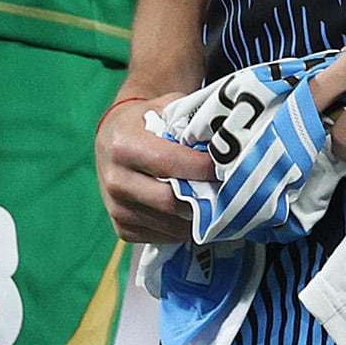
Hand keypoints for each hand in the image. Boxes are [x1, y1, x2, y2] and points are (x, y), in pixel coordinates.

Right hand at [96, 94, 217, 244]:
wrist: (113, 137)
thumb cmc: (146, 120)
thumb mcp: (165, 107)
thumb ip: (192, 120)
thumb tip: (227, 139)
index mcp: (124, 146)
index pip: (171, 164)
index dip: (204, 168)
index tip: (230, 166)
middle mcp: (115, 180)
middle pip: (170, 202)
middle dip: (205, 199)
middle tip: (232, 192)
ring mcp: (116, 208)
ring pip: (169, 225)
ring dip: (198, 219)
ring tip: (219, 205)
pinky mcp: (121, 227)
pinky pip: (160, 237)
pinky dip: (183, 229)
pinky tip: (196, 215)